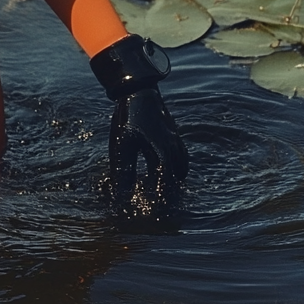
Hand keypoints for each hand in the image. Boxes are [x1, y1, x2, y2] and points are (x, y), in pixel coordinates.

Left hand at [90, 34, 187, 215]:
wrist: (137, 88)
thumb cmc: (129, 118)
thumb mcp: (123, 147)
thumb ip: (124, 173)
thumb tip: (123, 198)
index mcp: (163, 156)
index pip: (165, 188)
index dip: (160, 203)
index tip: (155, 215)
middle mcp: (173, 150)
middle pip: (176, 180)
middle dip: (169, 194)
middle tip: (162, 206)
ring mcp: (175, 139)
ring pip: (181, 167)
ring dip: (173, 179)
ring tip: (165, 189)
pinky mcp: (172, 131)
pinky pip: (179, 155)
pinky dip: (175, 165)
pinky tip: (165, 165)